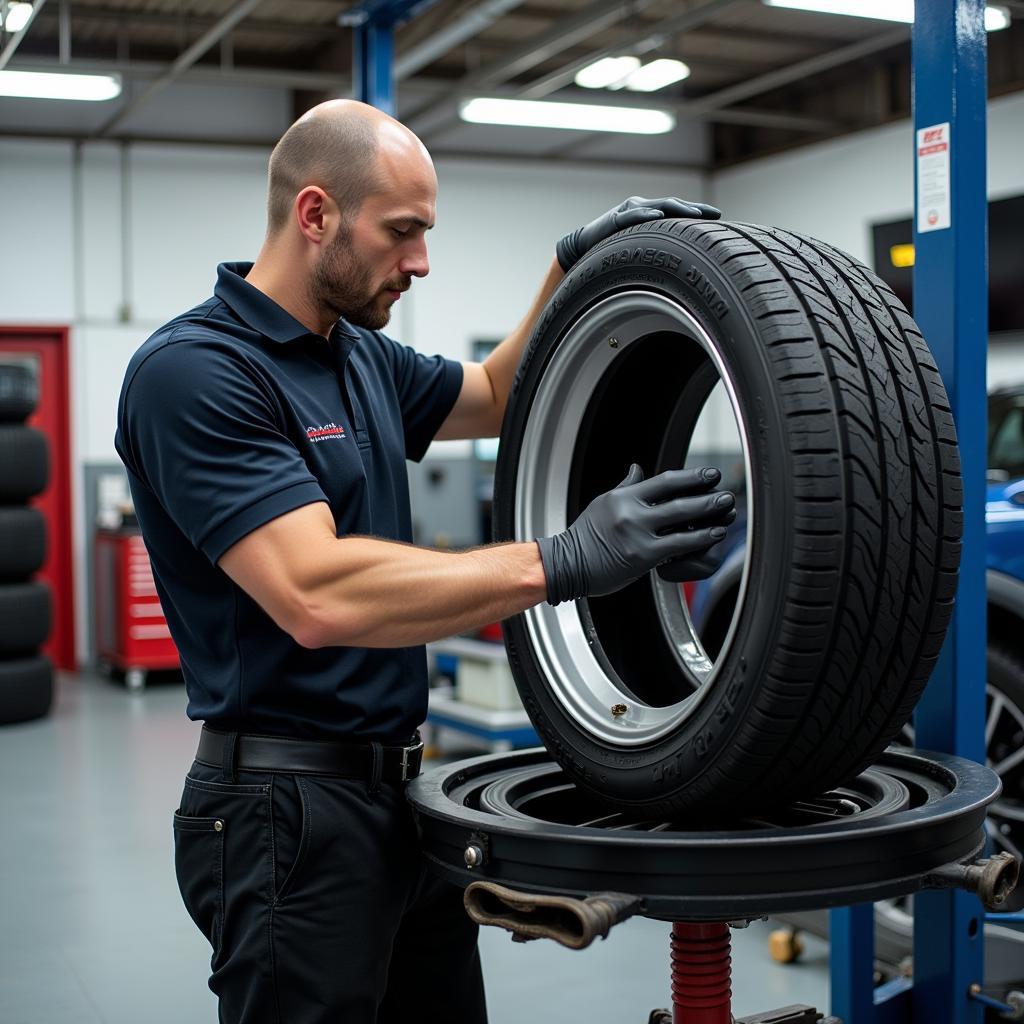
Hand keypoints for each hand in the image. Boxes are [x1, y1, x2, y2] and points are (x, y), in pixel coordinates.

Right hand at [536, 465, 735, 604]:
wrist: (566, 564)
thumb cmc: (584, 537)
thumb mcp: (603, 504)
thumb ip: (626, 487)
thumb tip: (638, 469)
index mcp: (623, 496)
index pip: (664, 481)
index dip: (690, 477)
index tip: (709, 474)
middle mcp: (631, 512)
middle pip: (677, 498)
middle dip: (706, 494)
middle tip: (727, 492)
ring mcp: (637, 534)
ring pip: (681, 521)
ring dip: (709, 516)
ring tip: (728, 512)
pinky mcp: (642, 556)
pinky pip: (677, 546)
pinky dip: (698, 539)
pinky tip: (713, 535)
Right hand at [556, 196, 721, 270]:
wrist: (579, 246)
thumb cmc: (610, 248)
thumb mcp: (637, 245)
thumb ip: (656, 245)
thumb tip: (680, 259)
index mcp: (649, 212)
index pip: (677, 209)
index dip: (698, 211)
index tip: (719, 216)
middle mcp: (641, 207)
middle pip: (673, 205)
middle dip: (695, 210)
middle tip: (715, 215)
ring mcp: (627, 211)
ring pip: (656, 207)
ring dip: (677, 210)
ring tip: (695, 216)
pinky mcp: (613, 220)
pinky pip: (631, 217)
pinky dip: (645, 216)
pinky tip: (658, 216)